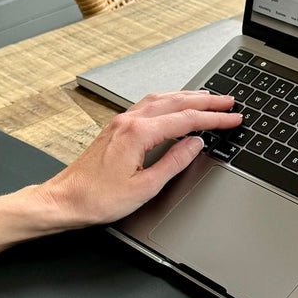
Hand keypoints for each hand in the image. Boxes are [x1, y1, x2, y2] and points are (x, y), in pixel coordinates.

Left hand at [39, 91, 240, 227]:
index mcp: (138, 134)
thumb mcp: (145, 187)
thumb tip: (194, 145)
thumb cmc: (97, 198)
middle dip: (206, 102)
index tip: (232, 118)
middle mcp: (129, 122)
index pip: (186, 120)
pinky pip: (147, 105)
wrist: (65, 200)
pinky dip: (168, 101)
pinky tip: (173, 104)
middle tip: (228, 102)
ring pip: (161, 99)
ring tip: (208, 99)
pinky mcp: (115, 128)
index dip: (214, 119)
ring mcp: (120, 122)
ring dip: (187, 97)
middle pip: (176, 102)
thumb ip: (174, 162)